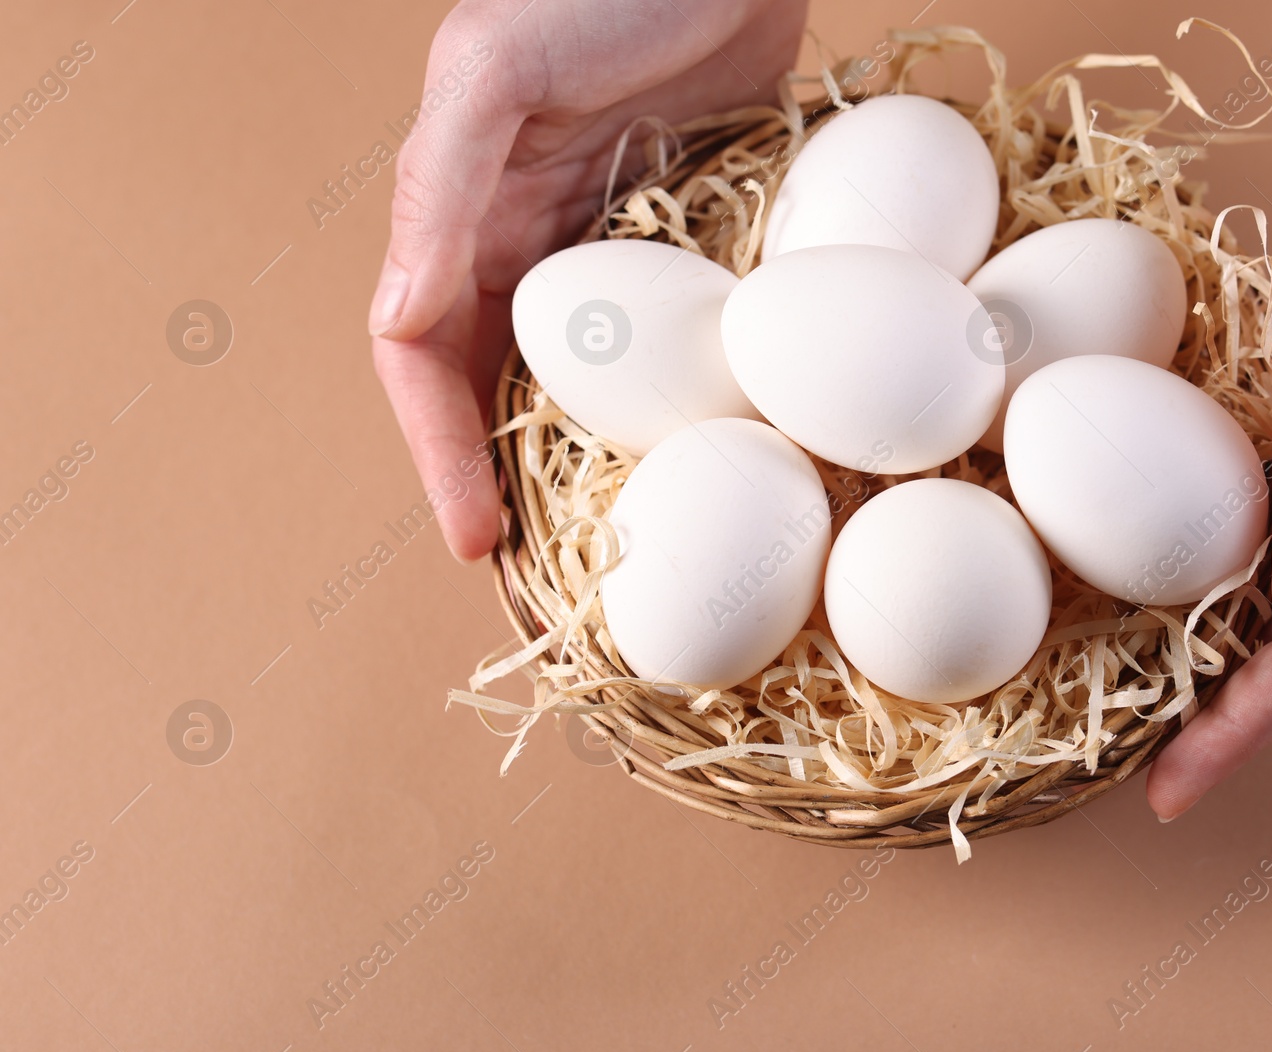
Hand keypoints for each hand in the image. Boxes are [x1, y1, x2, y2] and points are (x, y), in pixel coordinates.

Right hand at [370, 0, 807, 560]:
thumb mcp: (497, 67)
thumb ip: (439, 185)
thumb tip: (397, 323)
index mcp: (462, 217)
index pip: (425, 363)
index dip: (439, 455)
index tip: (476, 543)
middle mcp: (528, 248)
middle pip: (497, 396)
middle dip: (504, 490)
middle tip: (543, 590)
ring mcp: (611, 257)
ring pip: (582, 390)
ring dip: (585, 471)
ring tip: (618, 554)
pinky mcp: (689, 249)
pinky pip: (668, 352)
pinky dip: (670, 414)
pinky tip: (701, 467)